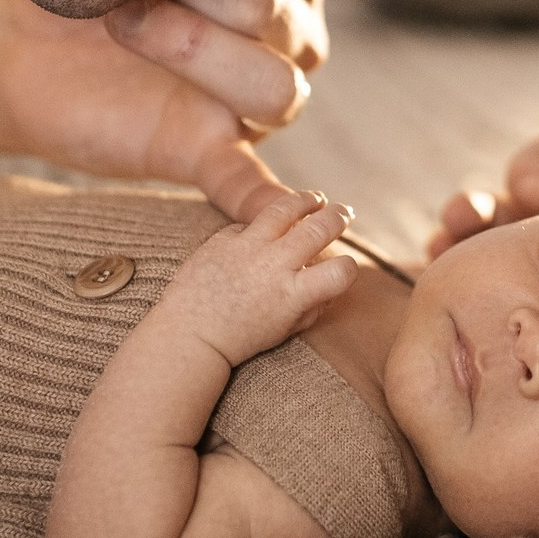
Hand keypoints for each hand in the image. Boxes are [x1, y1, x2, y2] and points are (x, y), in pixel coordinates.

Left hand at [0, 0, 328, 219]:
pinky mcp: (206, 151)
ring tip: (124, 22)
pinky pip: (248, 182)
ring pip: (275, 89)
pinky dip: (261, 199)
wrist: (19, 35)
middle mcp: (288, 38)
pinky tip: (272, 210)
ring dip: (190, 47)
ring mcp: (251, 101)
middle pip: (276, 15)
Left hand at [165, 190, 358, 368]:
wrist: (188, 336)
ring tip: (317, 199)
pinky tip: (266, 233)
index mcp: (292, 294)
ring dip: (307, 200)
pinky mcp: (222, 239)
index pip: (341, 271)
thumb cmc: (239, 338)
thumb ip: (312, 307)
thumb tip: (330, 287)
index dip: (350, 267)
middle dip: (339, 217)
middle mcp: (273, 265)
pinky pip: (249, 224)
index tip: (345, 267)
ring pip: (286, 208)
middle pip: (320, 227)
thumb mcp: (284, 330)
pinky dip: (261, 227)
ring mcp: (246, 248)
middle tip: (346, 213)